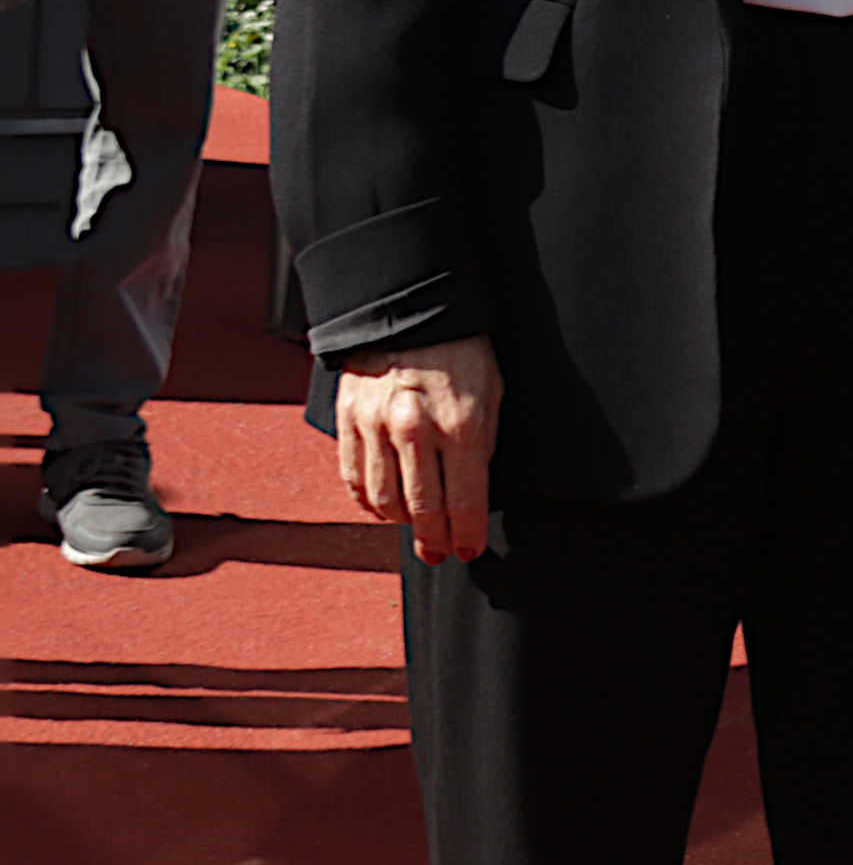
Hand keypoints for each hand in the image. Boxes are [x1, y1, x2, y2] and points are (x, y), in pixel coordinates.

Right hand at [335, 333, 502, 565]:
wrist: (410, 310)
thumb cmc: (462, 351)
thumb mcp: (492, 393)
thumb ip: (482, 445)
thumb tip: (474, 493)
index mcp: (460, 424)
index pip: (465, 500)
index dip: (468, 534)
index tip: (470, 550)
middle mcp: (415, 430)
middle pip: (423, 509)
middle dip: (435, 539)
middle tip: (440, 553)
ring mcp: (376, 427)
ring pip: (384, 501)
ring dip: (402, 524)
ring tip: (417, 530)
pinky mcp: (348, 421)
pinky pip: (355, 478)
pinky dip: (368, 502)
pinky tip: (384, 508)